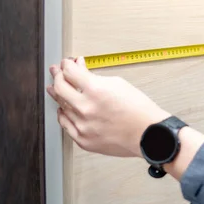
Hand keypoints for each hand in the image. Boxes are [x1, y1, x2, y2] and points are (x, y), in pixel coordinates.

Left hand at [46, 57, 168, 157]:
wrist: (148, 133)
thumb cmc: (139, 109)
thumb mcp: (118, 84)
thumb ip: (96, 77)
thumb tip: (81, 71)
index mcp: (95, 90)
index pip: (70, 72)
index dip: (67, 64)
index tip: (67, 63)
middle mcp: (85, 108)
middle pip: (59, 87)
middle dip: (57, 75)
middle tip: (57, 72)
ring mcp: (82, 125)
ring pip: (60, 106)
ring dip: (58, 94)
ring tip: (55, 88)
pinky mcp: (83, 139)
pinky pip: (66, 124)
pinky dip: (64, 114)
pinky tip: (64, 109)